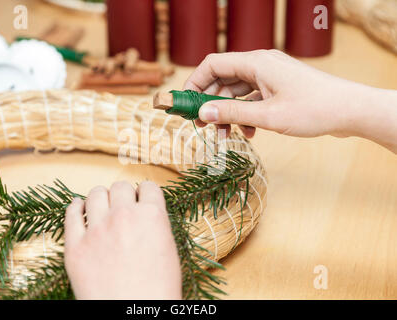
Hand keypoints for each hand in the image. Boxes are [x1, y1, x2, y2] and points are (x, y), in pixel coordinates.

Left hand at [64, 181, 181, 299]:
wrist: (133, 315)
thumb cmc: (157, 291)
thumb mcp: (169, 252)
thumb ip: (157, 226)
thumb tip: (146, 214)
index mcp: (152, 217)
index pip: (148, 187)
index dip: (145, 193)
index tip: (141, 199)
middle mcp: (124, 216)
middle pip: (120, 187)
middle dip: (123, 194)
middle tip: (122, 205)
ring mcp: (97, 230)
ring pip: (95, 194)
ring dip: (100, 197)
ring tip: (101, 206)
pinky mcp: (75, 246)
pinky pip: (71, 215)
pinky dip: (75, 207)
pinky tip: (78, 206)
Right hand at [184, 50, 396, 152]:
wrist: (351, 110)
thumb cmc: (313, 109)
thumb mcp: (267, 116)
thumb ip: (232, 113)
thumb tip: (203, 113)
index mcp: (256, 62)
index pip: (213, 64)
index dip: (194, 83)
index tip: (185, 104)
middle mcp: (261, 65)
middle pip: (223, 80)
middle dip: (211, 104)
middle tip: (202, 126)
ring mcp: (270, 76)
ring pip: (237, 92)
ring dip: (229, 113)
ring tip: (226, 136)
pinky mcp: (278, 88)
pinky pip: (252, 99)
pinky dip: (246, 115)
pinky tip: (250, 133)